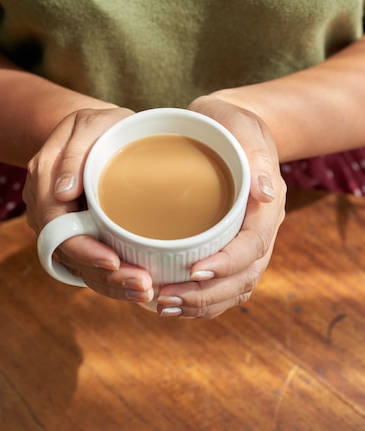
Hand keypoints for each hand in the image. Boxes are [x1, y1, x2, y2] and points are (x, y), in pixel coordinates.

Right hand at [23, 106, 153, 302]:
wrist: (99, 130)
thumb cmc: (99, 125)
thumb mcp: (89, 125)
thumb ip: (74, 155)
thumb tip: (63, 194)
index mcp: (43, 181)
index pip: (56, 227)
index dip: (82, 249)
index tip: (113, 261)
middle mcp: (46, 209)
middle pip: (68, 254)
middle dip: (104, 275)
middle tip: (142, 285)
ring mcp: (61, 224)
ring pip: (79, 265)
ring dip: (110, 284)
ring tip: (145, 290)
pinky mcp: (80, 233)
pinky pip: (89, 262)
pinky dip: (111, 278)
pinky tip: (137, 286)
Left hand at [155, 96, 285, 319]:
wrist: (227, 129)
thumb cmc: (229, 125)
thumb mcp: (240, 126)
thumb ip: (254, 154)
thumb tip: (265, 192)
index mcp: (266, 206)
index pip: (252, 246)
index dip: (226, 264)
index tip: (194, 270)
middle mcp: (260, 230)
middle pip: (243, 277)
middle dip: (206, 294)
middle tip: (166, 298)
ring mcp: (246, 242)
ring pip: (233, 288)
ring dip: (201, 304)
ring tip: (164, 306)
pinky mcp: (229, 247)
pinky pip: (223, 285)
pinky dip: (201, 300)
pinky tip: (173, 303)